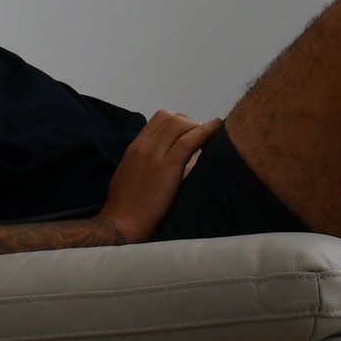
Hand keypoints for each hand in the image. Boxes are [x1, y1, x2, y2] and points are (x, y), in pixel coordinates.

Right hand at [101, 110, 219, 243]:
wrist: (123, 223)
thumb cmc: (129, 205)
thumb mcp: (134, 175)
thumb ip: (152, 163)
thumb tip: (180, 157)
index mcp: (135, 147)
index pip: (160, 119)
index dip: (180, 122)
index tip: (192, 134)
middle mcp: (143, 146)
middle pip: (170, 117)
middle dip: (190, 123)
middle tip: (202, 140)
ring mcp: (153, 154)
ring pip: (179, 124)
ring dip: (197, 128)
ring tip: (209, 142)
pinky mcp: (166, 167)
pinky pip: (189, 141)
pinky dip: (206, 132)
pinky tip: (217, 129)